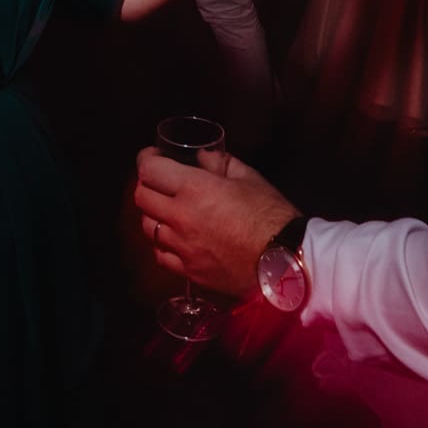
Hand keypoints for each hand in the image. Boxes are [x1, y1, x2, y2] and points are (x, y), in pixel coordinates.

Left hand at [134, 146, 299, 299]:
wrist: (287, 262)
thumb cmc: (271, 214)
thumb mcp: (248, 178)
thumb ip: (219, 162)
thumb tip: (201, 156)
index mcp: (194, 189)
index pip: (149, 169)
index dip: (147, 158)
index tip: (154, 156)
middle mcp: (180, 217)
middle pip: (141, 197)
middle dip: (147, 184)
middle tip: (160, 181)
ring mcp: (182, 247)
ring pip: (146, 227)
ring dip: (153, 215)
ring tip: (168, 211)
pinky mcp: (189, 272)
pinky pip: (160, 255)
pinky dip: (163, 244)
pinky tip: (176, 239)